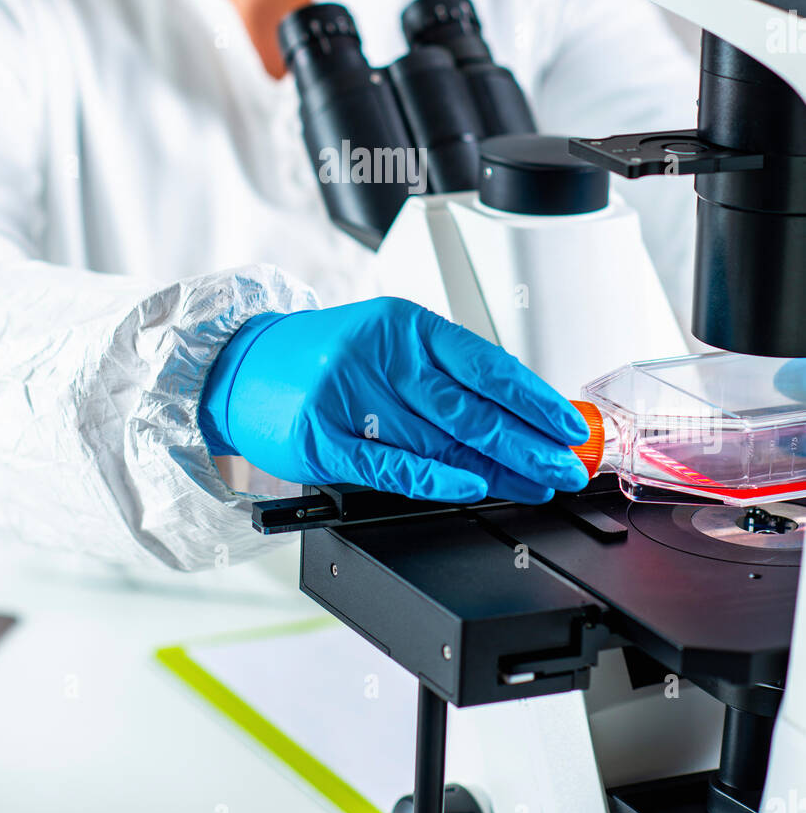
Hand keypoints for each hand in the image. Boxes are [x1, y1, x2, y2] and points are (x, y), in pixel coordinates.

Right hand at [199, 296, 589, 503]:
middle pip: (471, 409)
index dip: (534, 400)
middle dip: (528, 444)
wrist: (243, 368)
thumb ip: (445, 375)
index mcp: (404, 324)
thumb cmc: (326, 359)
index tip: (568, 426)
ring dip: (496, 469)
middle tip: (566, 467)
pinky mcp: (321, 438)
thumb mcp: (389, 345)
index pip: (487, 364)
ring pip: (439, 441)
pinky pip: (391, 466)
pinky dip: (437, 481)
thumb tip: (520, 417)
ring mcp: (347, 396)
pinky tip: (474, 488)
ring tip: (534, 484)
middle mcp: (379, 354)